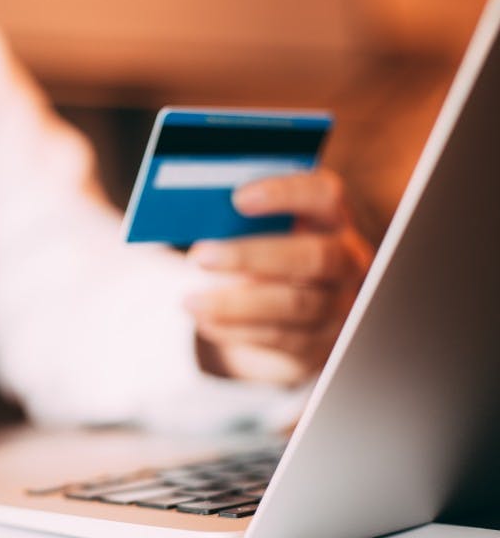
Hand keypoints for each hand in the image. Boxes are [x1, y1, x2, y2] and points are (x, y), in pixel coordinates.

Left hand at [185, 169, 372, 385]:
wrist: (294, 316)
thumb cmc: (267, 257)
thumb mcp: (261, 234)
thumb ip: (241, 223)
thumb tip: (198, 220)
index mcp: (332, 219)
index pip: (324, 195)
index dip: (285, 194)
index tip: (238, 198)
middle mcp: (347, 260)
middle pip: (313, 256)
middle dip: (251, 256)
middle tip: (199, 257)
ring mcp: (340, 305)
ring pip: (294, 304)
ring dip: (234, 304)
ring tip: (190, 301)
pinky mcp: (321, 343)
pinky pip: (280, 338)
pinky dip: (237, 330)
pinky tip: (206, 321)